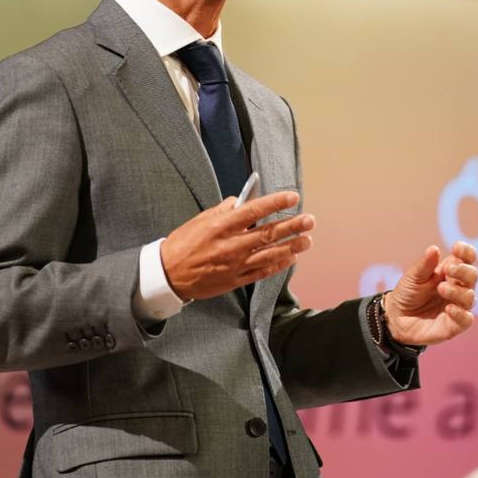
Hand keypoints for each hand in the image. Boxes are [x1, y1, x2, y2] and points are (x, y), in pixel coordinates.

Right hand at [160, 191, 314, 300]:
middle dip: (292, 226)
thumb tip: (242, 202)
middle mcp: (231, 245)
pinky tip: (290, 259)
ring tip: (307, 240)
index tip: (293, 197)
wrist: (168, 275)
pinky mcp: (235, 280)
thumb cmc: (183, 244)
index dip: (275, 203)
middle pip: (267, 234)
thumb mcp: (200, 220)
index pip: (254, 210)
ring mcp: (234, 264)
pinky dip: (277, 266)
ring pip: (269, 255)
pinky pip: (261, 272)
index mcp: (221, 226)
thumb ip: (223, 211)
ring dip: (291, 247)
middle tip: (309, 220)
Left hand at [384, 241, 477, 346]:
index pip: (467, 259)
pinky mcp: (455, 325)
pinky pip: (466, 319)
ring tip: (441, 288)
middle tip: (448, 269)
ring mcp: (459, 306)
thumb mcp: (413, 276)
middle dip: (463, 271)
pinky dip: (460, 313)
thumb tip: (434, 249)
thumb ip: (424, 265)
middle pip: (472, 276)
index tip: (456, 247)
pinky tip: (450, 308)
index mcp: (451, 272)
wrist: (396, 317)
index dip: (466, 252)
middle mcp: (459, 287)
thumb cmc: (408, 292)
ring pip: (470, 297)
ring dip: (457, 291)